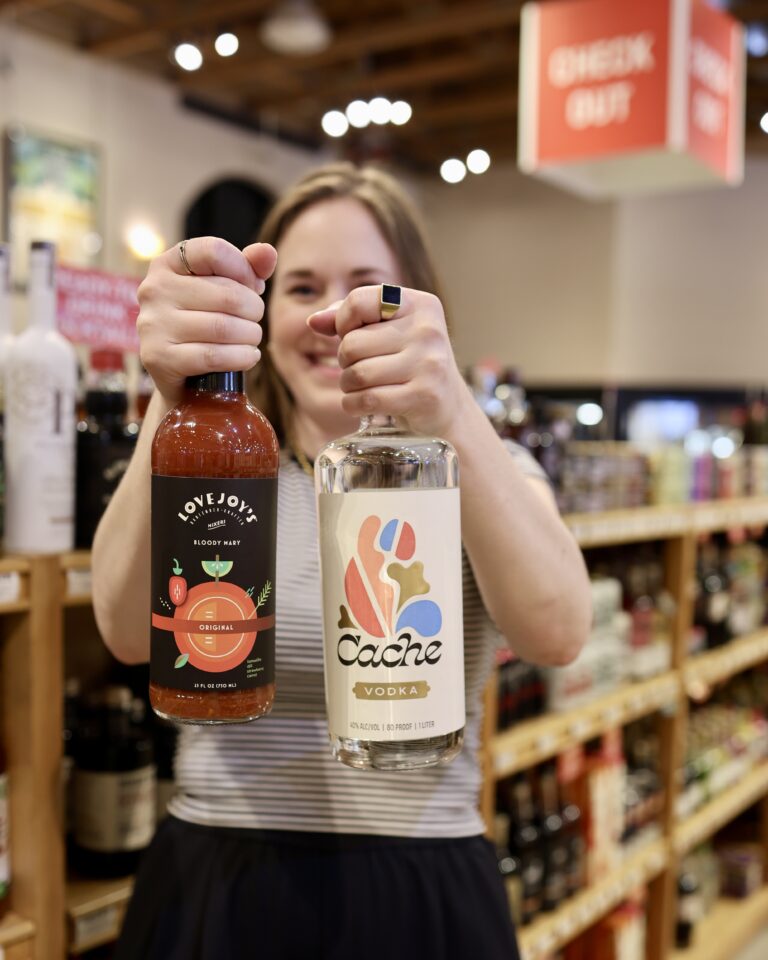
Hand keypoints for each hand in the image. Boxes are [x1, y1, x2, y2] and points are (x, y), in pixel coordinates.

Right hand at [136, 237, 277, 403]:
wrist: (181, 376)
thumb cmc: (205, 323)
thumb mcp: (225, 289)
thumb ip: (247, 267)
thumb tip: (268, 251)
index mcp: (167, 264)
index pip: (214, 251)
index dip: (244, 270)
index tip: (252, 287)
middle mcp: (154, 290)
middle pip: (227, 294)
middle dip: (254, 310)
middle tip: (254, 320)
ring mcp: (153, 325)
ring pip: (223, 327)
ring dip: (251, 335)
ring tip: (253, 338)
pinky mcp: (159, 358)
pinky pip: (214, 356)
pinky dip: (241, 357)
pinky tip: (249, 356)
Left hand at [307, 286, 470, 437]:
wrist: (447, 407)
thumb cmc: (409, 364)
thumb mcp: (387, 332)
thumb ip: (349, 320)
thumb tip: (313, 321)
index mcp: (420, 304)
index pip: (360, 300)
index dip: (343, 321)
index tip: (349, 334)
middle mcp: (428, 330)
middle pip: (352, 343)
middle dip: (345, 361)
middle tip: (359, 368)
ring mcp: (429, 363)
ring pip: (358, 374)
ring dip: (348, 385)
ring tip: (359, 387)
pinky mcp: (425, 396)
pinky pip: (368, 399)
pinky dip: (353, 405)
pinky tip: (360, 404)